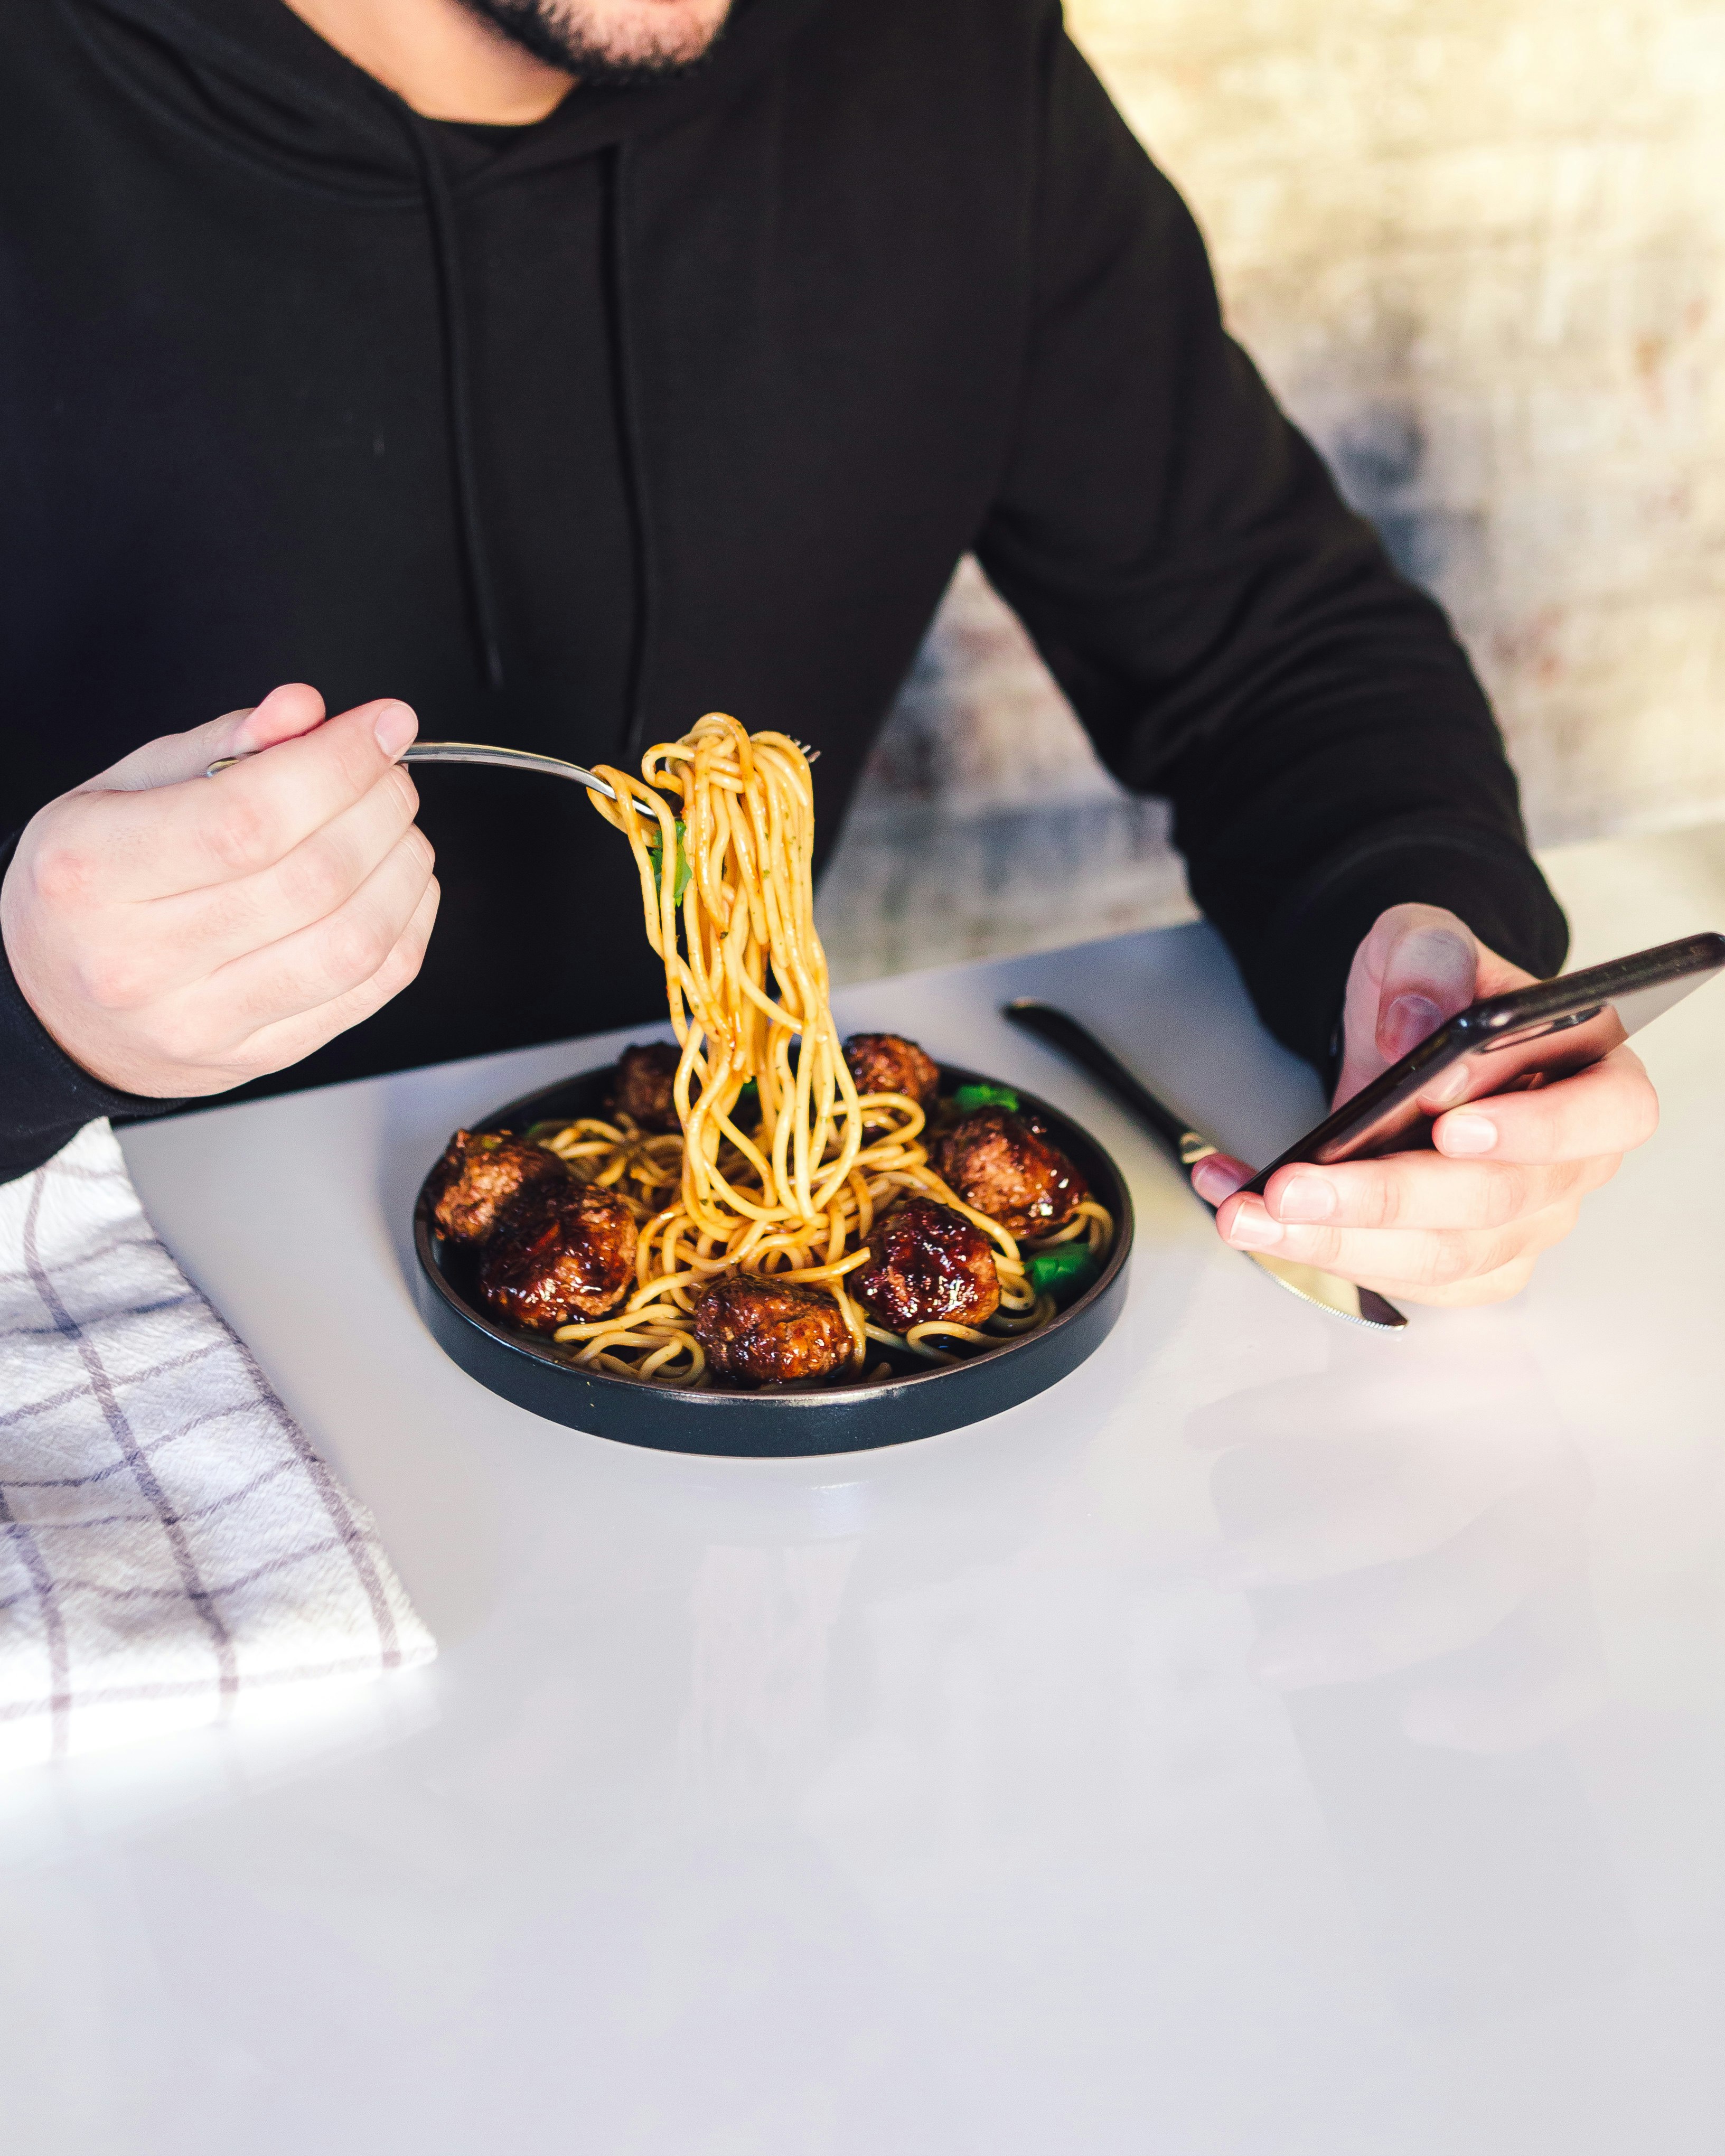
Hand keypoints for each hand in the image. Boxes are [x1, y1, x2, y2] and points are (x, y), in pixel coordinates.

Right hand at [1, 683, 438, 1097]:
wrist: (58, 1008)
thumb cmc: (91, 887)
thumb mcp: (124, 790)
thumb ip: (221, 745)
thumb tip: (308, 712)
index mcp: (94, 873)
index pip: (247, 817)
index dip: (337, 764)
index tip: (383, 725)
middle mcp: (141, 959)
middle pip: (312, 878)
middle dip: (379, 807)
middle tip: (391, 773)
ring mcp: (202, 1022)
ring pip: (353, 942)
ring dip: (403, 868)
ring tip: (399, 827)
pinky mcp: (257, 1058)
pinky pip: (369, 990)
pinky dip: (408, 925)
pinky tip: (400, 885)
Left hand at [1190, 902, 1658, 1303]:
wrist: (1399, 1035)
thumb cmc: (1435, 992)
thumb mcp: (1424, 941)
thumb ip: (1428, 964)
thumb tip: (1414, 1028)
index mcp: (1596, 1074)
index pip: (1608, 1115)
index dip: (1538, 1130)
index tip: (1449, 1127)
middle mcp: (1572, 1163)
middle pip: (1495, 1202)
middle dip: (1382, 1198)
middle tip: (1292, 1186)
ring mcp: (1523, 1225)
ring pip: (1437, 1256)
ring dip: (1329, 1240)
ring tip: (1245, 1211)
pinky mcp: (1467, 1265)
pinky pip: (1399, 1279)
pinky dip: (1314, 1251)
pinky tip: (1250, 1213)